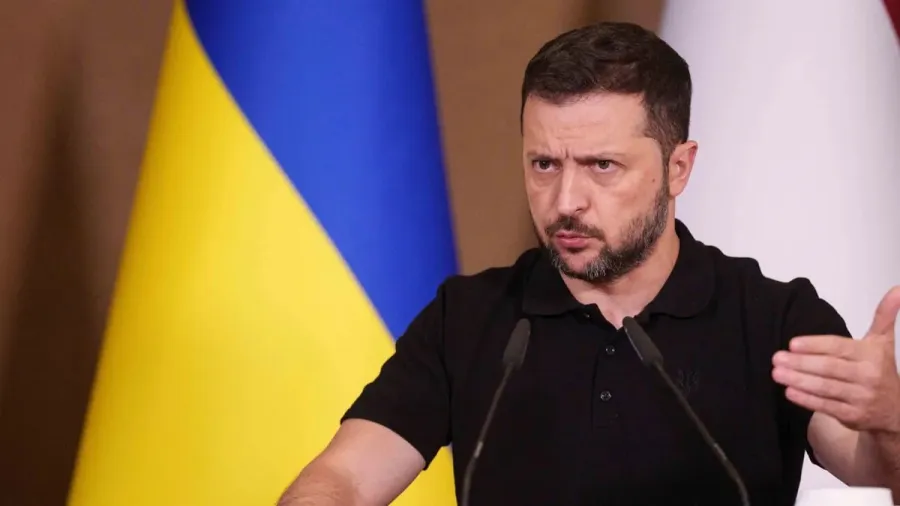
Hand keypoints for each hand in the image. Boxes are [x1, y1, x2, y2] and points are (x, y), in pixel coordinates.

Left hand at [772, 286, 899, 432]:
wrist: (895, 410)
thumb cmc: (880, 370)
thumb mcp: (883, 342)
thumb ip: (885, 315)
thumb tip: (896, 289)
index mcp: (872, 355)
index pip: (839, 348)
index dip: (815, 345)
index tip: (792, 344)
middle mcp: (868, 376)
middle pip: (829, 368)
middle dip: (801, 363)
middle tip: (777, 358)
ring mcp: (860, 398)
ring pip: (825, 387)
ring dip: (799, 380)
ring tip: (777, 373)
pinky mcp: (853, 416)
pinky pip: (826, 406)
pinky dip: (807, 400)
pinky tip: (790, 392)